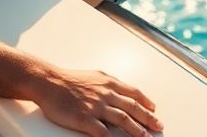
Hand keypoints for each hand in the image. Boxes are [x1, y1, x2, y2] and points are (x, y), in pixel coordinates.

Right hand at [33, 68, 162, 135]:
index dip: (146, 102)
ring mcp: (95, 106)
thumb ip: (107, 84)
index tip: (154, 109)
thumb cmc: (68, 79)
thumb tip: (120, 89)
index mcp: (108, 83)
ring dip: (136, 130)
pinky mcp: (84, 118)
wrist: (48, 81)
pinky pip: (102, 132)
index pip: (133, 93)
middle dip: (148, 118)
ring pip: (122, 119)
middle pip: (132, 108)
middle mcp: (105, 94)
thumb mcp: (93, 76)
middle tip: (158, 126)